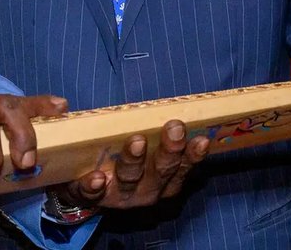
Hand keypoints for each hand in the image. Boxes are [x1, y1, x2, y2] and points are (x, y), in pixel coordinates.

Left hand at [61, 120, 208, 209]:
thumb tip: (100, 94)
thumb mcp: (138, 132)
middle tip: (174, 127)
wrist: (88, 182)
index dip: (194, 153)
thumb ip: (145, 114)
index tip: (202, 138)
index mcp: (164, 173)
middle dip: (170, 150)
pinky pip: (93, 193)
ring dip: (134, 160)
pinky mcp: (92, 196)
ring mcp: (120, 194)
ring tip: (136, 141)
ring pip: (130, 179)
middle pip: (162, 171)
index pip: (184, 164)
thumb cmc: (122, 152)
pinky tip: (96, 178)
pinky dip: (93, 186)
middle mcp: (147, 187)